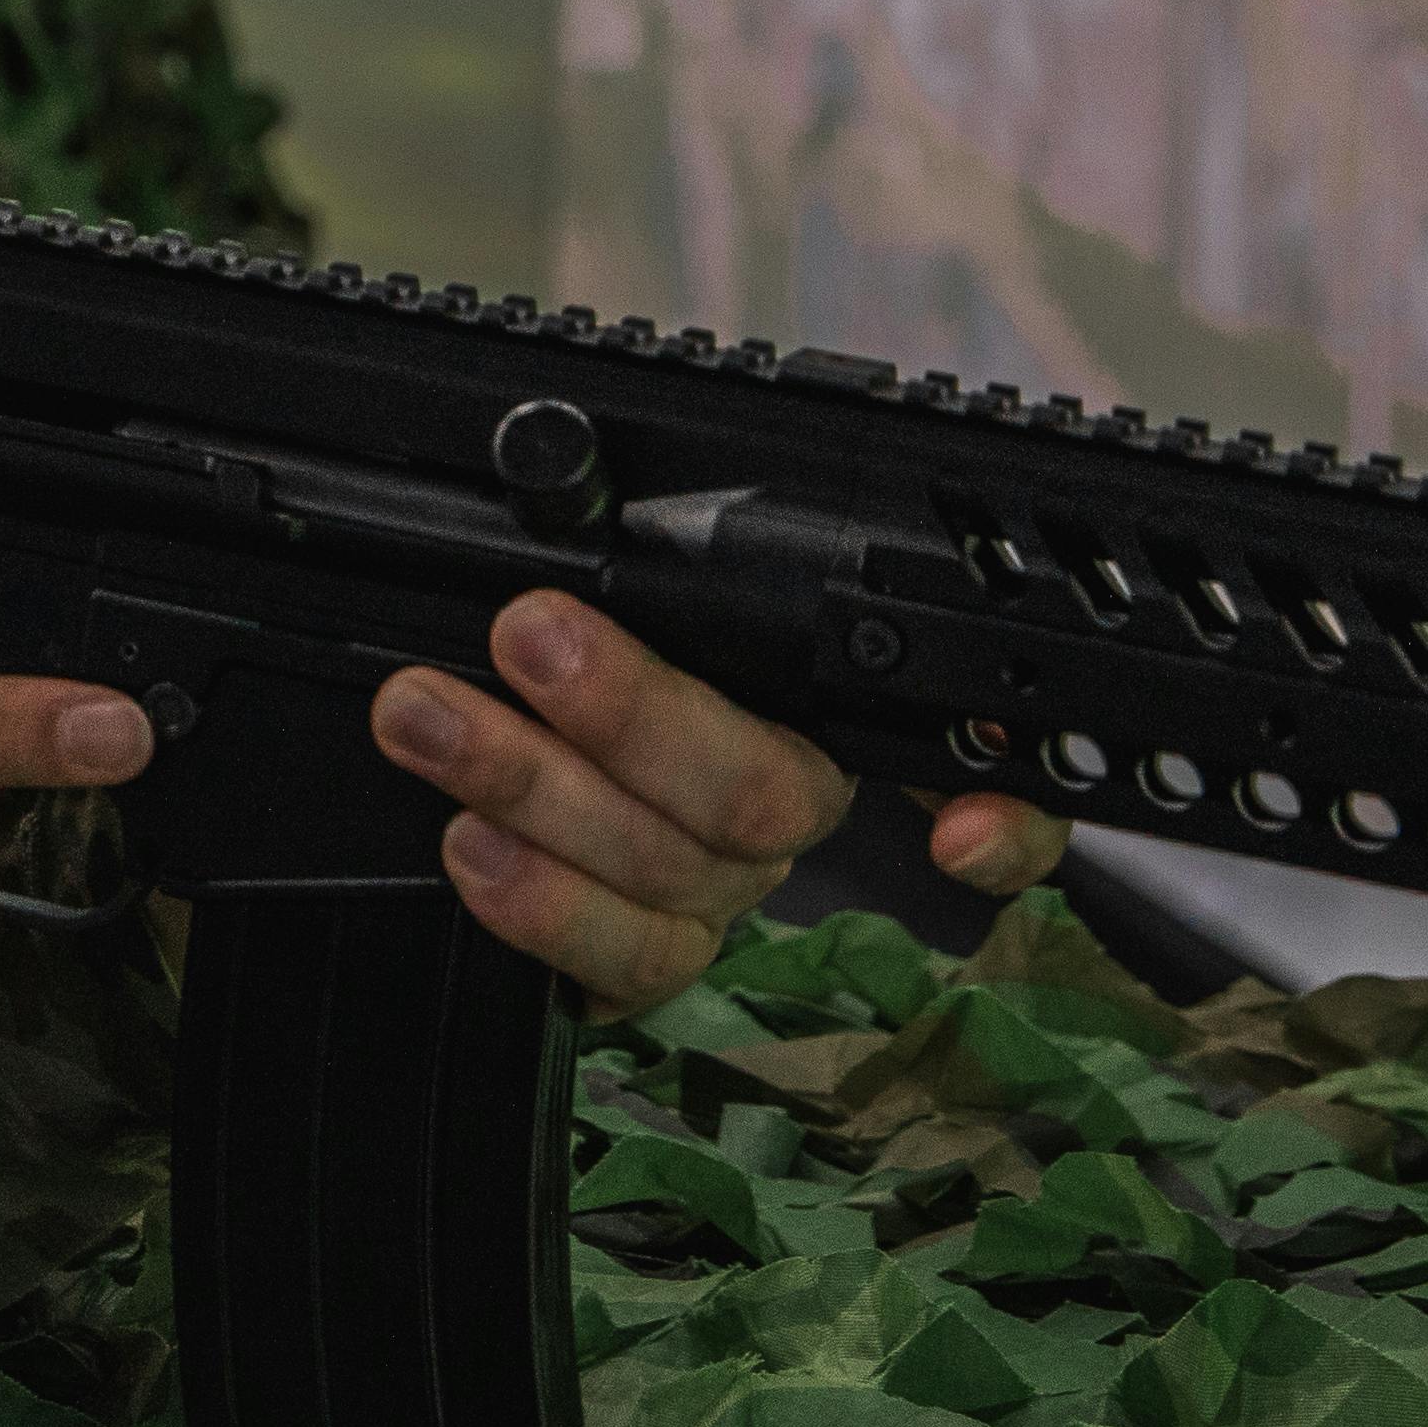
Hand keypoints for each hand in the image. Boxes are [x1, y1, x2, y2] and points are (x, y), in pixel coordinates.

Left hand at [370, 590, 1074, 1015]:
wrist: (482, 755)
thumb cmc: (568, 636)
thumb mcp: (621, 571)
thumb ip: (648, 549)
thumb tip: (578, 464)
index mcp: (814, 706)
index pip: (956, 759)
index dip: (999, 816)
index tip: (955, 837)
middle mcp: (780, 808)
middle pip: (758, 795)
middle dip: (630, 711)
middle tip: (525, 637)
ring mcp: (712, 895)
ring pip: (669, 873)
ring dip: (533, 787)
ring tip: (428, 718)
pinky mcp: (634, 960)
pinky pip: (614, 962)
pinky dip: (544, 914)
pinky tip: (472, 849)